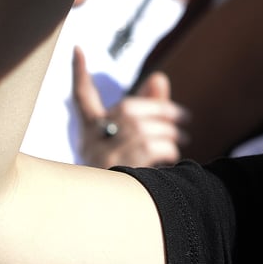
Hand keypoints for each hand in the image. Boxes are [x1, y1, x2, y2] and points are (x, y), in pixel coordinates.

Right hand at [73, 47, 188, 169]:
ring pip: (147, 130)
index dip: (79, 73)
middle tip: (185, 119)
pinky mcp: (118, 169)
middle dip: (164, 111)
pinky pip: (155, 149)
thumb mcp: (132, 139)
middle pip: (132, 109)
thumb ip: (149, 106)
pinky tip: (172, 160)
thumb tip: (160, 77)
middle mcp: (91, 140)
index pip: (81, 97)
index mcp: (90, 129)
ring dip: (172, 135)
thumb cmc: (127, 170)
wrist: (114, 216)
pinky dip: (170, 152)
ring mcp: (102, 154)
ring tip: (180, 142)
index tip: (77, 47)